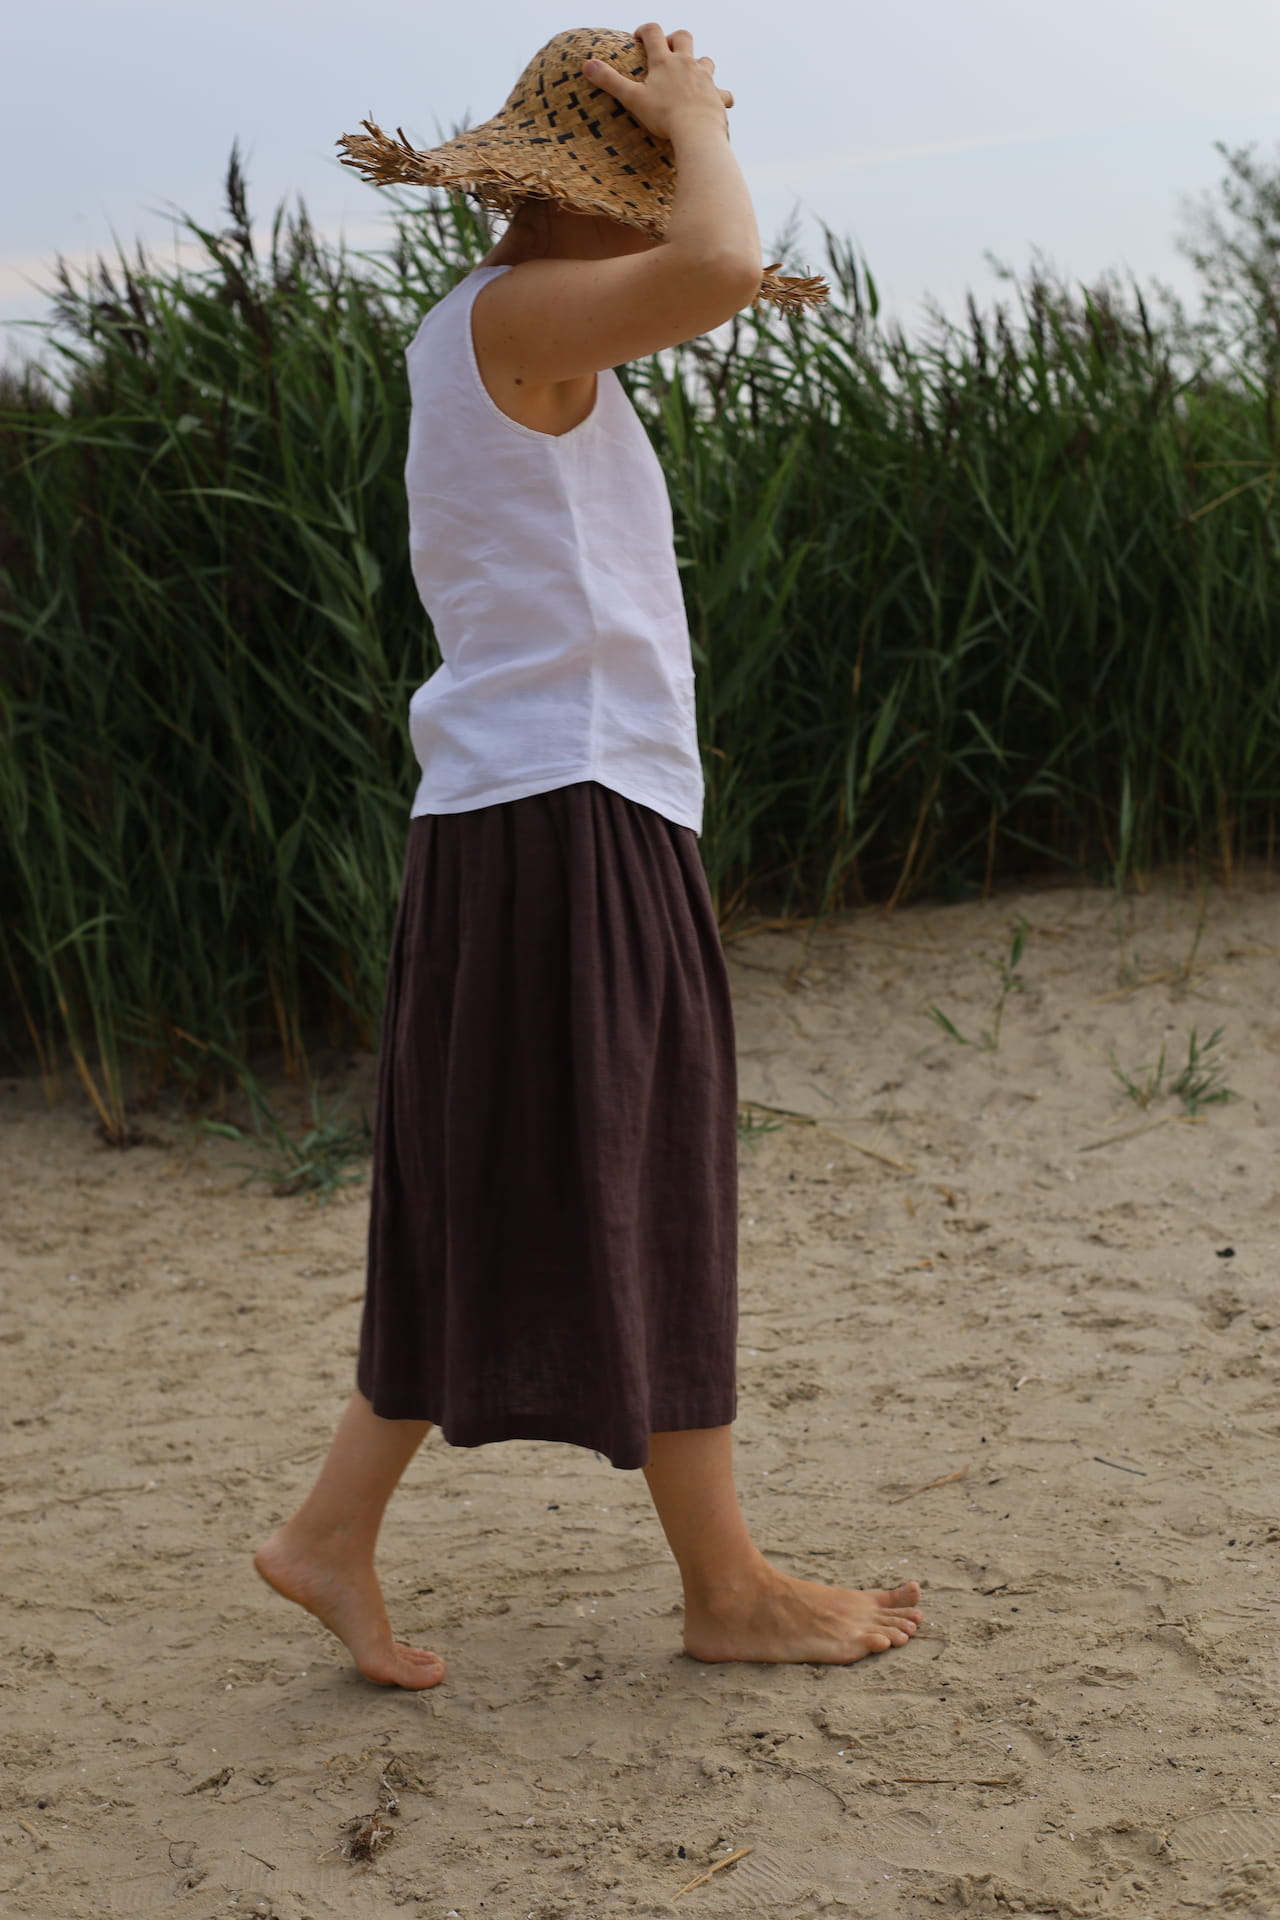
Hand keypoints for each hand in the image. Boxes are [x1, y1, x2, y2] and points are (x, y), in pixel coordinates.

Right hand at [582, 23, 733, 142]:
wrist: (696, 132)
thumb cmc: (663, 116)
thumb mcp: (632, 99)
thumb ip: (610, 82)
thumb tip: (586, 65)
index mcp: (664, 61)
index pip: (653, 32)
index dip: (644, 30)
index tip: (638, 39)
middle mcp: (686, 63)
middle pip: (684, 37)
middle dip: (675, 40)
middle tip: (667, 52)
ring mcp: (705, 78)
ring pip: (705, 60)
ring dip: (698, 64)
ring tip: (690, 77)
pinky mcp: (718, 96)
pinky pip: (723, 92)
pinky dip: (720, 95)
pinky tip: (716, 101)